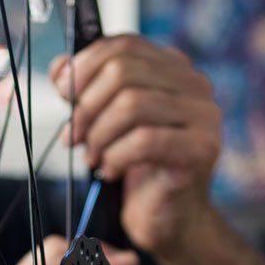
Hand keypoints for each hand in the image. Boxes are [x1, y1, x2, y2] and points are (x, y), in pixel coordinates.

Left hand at [51, 36, 221, 260]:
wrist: (169, 218)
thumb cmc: (138, 168)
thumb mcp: (106, 122)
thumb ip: (87, 91)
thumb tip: (61, 68)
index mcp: (174, 69)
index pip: (125, 45)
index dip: (86, 65)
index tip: (63, 93)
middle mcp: (195, 85)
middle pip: (124, 73)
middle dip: (87, 106)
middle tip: (73, 136)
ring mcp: (204, 116)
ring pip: (132, 104)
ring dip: (99, 135)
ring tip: (92, 157)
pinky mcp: (202, 148)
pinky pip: (145, 141)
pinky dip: (116, 156)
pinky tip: (109, 170)